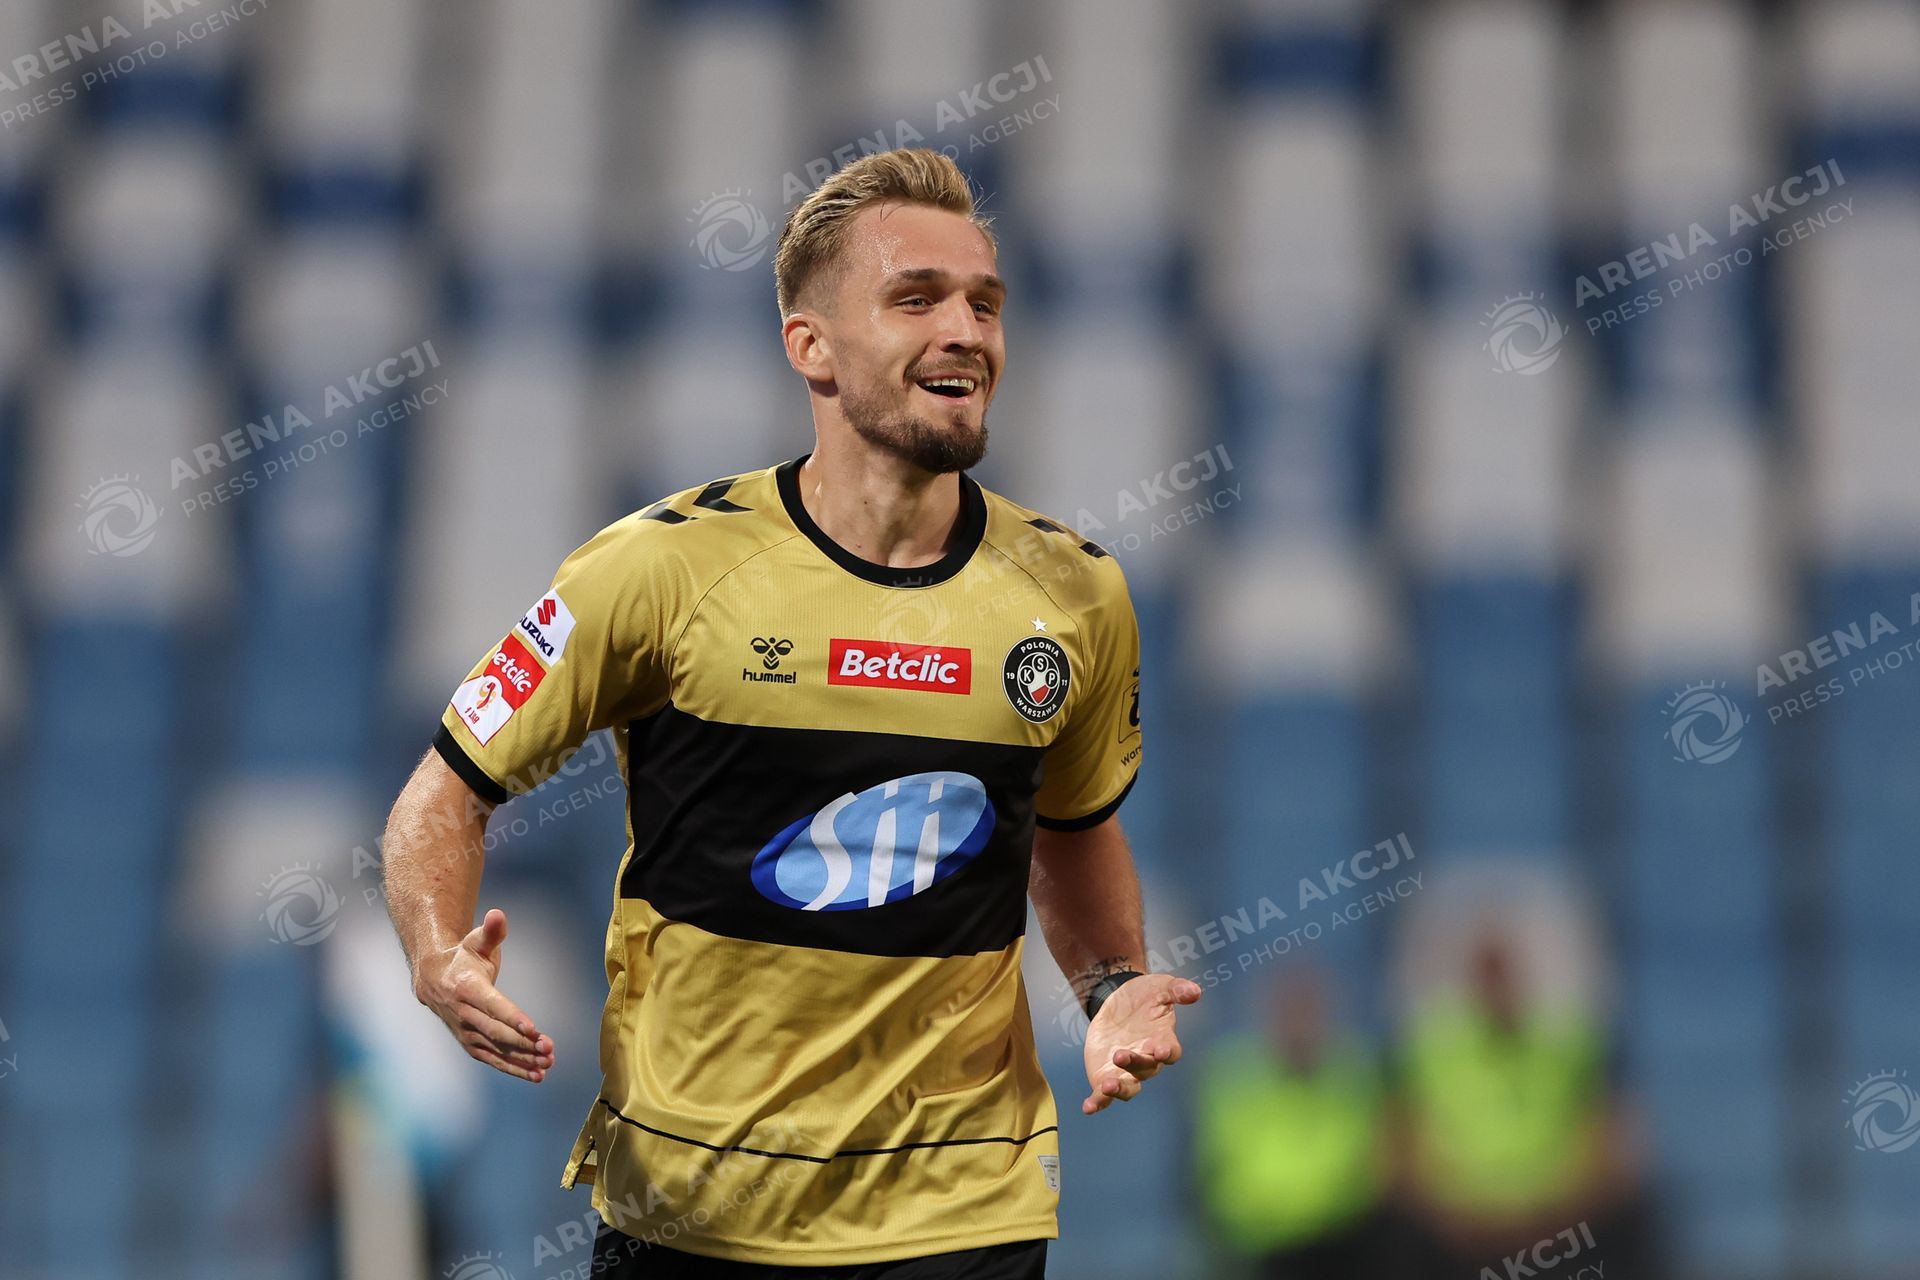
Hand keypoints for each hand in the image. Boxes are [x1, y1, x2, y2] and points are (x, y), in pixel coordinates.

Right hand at [413, 908, 554, 1082]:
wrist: (433, 978)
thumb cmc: (463, 957)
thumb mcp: (475, 940)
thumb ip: (491, 931)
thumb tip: (497, 915)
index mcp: (466, 988)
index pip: (492, 1005)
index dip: (512, 1017)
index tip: (533, 1029)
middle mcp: (464, 1013)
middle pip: (496, 1032)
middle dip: (523, 1042)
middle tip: (549, 1048)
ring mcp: (466, 1032)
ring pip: (496, 1050)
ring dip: (522, 1060)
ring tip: (547, 1064)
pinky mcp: (471, 1044)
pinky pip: (493, 1059)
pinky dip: (514, 1069)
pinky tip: (537, 1075)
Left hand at [1080, 973, 1200, 1113]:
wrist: (1115, 1001)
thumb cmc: (1144, 996)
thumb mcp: (1159, 986)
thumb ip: (1176, 989)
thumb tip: (1195, 991)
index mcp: (1163, 1040)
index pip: (1170, 1052)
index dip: (1167, 1052)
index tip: (1160, 1050)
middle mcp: (1147, 1060)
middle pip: (1146, 1069)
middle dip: (1135, 1064)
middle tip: (1121, 1055)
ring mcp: (1127, 1071)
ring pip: (1128, 1088)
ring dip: (1119, 1089)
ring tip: (1108, 1086)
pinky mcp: (1106, 1075)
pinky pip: (1104, 1094)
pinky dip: (1098, 1102)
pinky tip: (1089, 1107)